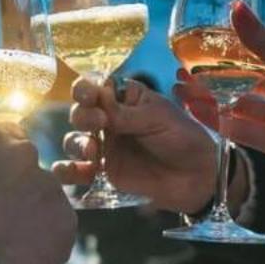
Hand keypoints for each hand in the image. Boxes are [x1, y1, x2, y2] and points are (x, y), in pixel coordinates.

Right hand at [0, 127, 75, 263]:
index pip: (9, 139)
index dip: (4, 166)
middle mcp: (24, 153)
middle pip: (31, 168)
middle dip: (22, 189)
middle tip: (2, 218)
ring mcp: (49, 185)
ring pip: (47, 199)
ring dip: (35, 215)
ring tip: (8, 242)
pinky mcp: (67, 218)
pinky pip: (59, 228)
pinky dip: (47, 242)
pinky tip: (22, 256)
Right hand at [54, 75, 220, 211]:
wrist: (198, 176)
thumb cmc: (184, 138)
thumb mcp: (159, 118)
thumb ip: (126, 114)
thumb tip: (98, 102)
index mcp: (125, 99)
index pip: (95, 87)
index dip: (85, 89)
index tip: (89, 96)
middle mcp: (110, 120)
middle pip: (80, 112)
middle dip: (83, 116)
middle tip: (100, 124)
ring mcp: (106, 146)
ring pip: (75, 140)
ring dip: (76, 143)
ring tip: (93, 151)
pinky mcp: (106, 171)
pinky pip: (78, 170)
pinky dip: (67, 171)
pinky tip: (68, 172)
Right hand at [175, 1, 264, 211]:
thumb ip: (264, 44)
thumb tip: (235, 7)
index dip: (236, 47)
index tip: (205, 44)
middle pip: (251, 80)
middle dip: (217, 76)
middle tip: (183, 70)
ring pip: (245, 106)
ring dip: (214, 99)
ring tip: (181, 91)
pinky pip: (248, 131)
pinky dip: (223, 122)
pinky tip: (198, 113)